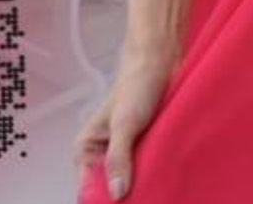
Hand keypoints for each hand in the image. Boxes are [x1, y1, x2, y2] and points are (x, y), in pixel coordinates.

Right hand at [77, 49, 172, 199]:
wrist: (160, 63)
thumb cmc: (136, 86)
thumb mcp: (125, 124)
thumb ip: (118, 158)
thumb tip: (115, 192)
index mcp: (86, 149)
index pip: (89, 188)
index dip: (104, 198)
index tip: (124, 202)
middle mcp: (103, 153)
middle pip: (110, 187)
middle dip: (126, 193)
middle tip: (147, 194)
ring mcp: (125, 151)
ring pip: (130, 179)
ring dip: (143, 182)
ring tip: (157, 185)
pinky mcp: (144, 146)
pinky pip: (147, 167)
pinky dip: (154, 172)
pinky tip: (165, 175)